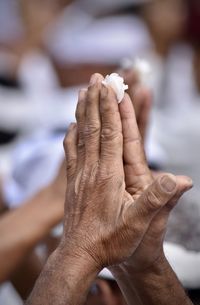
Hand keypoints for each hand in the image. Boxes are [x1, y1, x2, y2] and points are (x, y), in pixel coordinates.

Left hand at [60, 73, 180, 270]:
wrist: (79, 255)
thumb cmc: (110, 241)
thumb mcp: (138, 224)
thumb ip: (157, 200)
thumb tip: (180, 180)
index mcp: (109, 175)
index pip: (112, 134)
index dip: (113, 109)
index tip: (112, 88)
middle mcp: (92, 170)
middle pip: (95, 128)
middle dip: (97, 101)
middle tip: (97, 78)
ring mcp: (79, 175)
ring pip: (80, 136)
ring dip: (83, 112)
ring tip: (82, 92)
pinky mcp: (72, 181)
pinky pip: (70, 152)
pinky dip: (71, 134)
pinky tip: (70, 125)